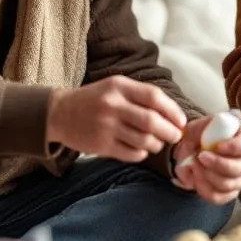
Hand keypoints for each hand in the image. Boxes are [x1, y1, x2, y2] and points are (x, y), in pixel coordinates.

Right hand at [46, 75, 185, 161]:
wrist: (59, 113)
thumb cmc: (95, 99)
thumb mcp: (115, 87)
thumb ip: (141, 96)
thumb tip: (174, 115)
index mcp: (119, 86)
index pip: (154, 97)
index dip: (173, 111)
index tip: (181, 122)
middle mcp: (112, 105)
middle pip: (152, 122)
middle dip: (170, 132)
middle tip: (175, 136)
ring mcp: (106, 127)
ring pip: (144, 140)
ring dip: (157, 144)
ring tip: (156, 143)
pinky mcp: (100, 146)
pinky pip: (131, 154)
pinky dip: (142, 154)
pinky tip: (141, 150)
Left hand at [172, 116, 240, 204]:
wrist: (188, 155)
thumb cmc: (198, 139)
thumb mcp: (197, 127)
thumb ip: (203, 127)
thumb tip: (210, 132)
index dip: (235, 147)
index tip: (218, 147)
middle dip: (219, 164)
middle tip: (201, 157)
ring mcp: (239, 179)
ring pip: (230, 184)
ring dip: (208, 176)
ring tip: (194, 165)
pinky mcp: (229, 193)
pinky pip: (219, 197)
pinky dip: (204, 188)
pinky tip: (196, 177)